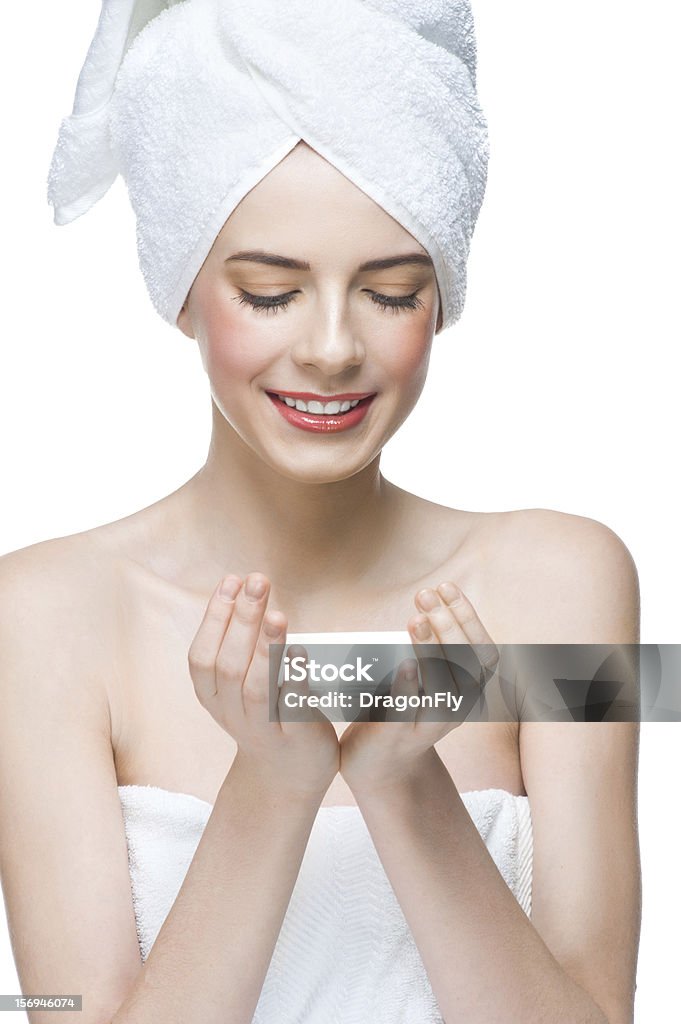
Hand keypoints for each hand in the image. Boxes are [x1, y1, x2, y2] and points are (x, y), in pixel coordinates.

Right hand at [188, 572, 339, 799]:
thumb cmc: (265, 715)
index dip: (214, 618)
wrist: (285, 777)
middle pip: (229, 665)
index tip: (231, 580)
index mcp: (212, 696)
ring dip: (265, 648)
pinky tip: (300, 650)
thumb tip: (242, 587)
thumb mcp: (236, 683)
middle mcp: (232, 713)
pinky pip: (290, 708)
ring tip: (277, 614)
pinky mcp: (295, 738)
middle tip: (257, 581)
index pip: (201, 655)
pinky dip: (293, 679)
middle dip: (241, 619)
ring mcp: (263, 728)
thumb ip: (237, 643)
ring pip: (256, 688)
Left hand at [338, 581, 498, 794]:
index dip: (468, 616)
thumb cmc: (399, 708)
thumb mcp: (423, 676)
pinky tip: (405, 664)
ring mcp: (430, 725)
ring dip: (432, 649)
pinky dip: (409, 686)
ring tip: (416, 620)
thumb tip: (426, 602)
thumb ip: (430, 648)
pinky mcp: (401, 736)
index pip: (483, 650)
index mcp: (468, 690)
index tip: (447, 586)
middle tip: (425, 595)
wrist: (379, 764)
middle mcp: (457, 708)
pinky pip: (410, 711)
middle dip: (448, 624)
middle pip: (468, 665)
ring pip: (444, 688)